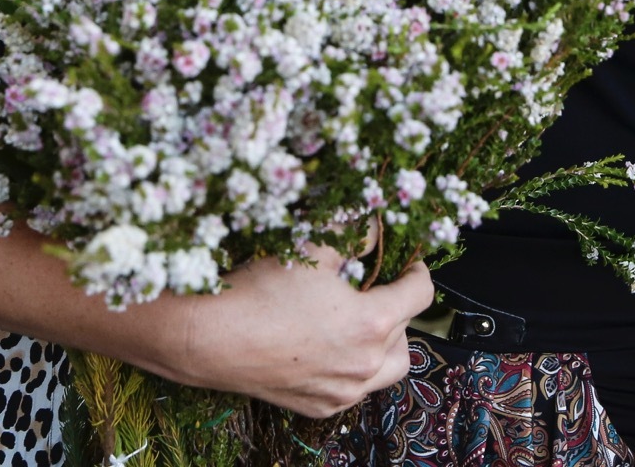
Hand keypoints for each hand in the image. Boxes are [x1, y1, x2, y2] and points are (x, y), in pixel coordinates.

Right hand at [167, 251, 433, 417]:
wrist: (214, 338)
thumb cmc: (262, 290)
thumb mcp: (312, 247)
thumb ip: (352, 235)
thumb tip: (375, 227)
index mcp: (372, 321)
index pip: (419, 294)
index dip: (417, 271)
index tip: (409, 263)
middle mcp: (366, 363)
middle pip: (407, 332)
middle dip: (398, 306)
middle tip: (376, 288)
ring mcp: (344, 390)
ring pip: (389, 368)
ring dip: (385, 344)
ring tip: (363, 323)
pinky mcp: (320, 406)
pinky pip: (355, 389)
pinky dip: (354, 368)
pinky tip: (331, 348)